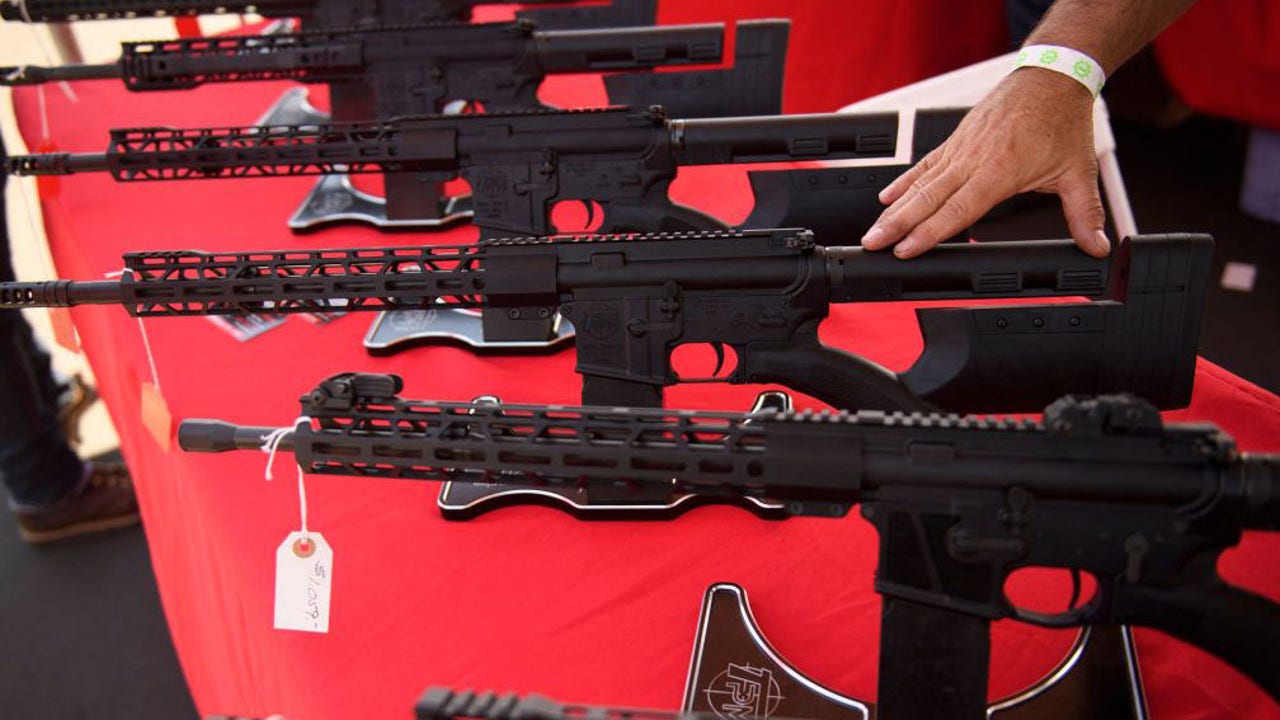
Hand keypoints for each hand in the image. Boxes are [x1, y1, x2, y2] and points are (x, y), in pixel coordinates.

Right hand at [861, 68, 1110, 258]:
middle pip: (928, 199)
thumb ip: (1085, 214)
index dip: (929, 233)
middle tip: (872, 244)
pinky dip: (904, 182)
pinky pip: (925, 165)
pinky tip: (887, 198)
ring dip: (894, 208)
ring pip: (921, 183)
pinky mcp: (956, 140)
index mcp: (1000, 171)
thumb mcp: (1078, 172)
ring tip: (873, 229)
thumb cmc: (1062, 121)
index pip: (958, 210)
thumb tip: (1096, 247)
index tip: (906, 250)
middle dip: (897, 224)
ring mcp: (961, 148)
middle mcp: (974, 160)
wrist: (1052, 77)